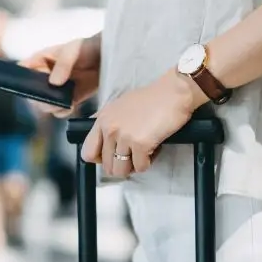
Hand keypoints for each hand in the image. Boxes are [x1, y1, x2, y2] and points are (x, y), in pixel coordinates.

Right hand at [19, 34, 101, 116]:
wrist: (109, 58)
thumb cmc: (88, 47)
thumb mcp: (74, 50)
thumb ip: (63, 64)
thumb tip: (53, 83)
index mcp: (42, 59)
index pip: (23, 69)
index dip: (20, 77)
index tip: (27, 86)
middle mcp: (46, 76)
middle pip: (31, 92)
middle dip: (38, 97)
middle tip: (50, 98)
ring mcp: (57, 89)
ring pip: (44, 104)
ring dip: (51, 106)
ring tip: (63, 102)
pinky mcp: (70, 99)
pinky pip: (59, 110)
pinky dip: (63, 111)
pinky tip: (72, 105)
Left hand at [83, 68, 206, 178]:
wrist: (174, 92)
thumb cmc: (153, 98)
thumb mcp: (120, 106)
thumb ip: (108, 123)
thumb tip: (104, 140)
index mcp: (102, 119)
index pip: (87, 152)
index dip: (100, 159)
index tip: (112, 156)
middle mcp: (109, 128)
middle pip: (106, 165)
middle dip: (120, 165)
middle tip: (133, 157)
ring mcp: (124, 137)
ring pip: (121, 170)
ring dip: (133, 166)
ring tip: (143, 154)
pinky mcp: (140, 144)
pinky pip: (140, 167)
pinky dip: (148, 163)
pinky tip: (154, 150)